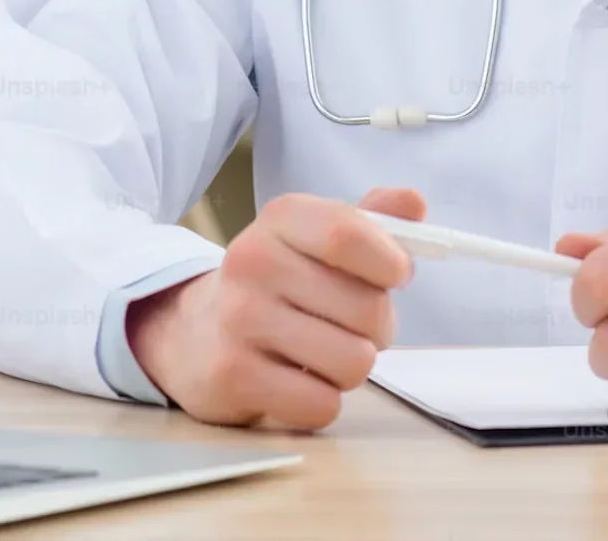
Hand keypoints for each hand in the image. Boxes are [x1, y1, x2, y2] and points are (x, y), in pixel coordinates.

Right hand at [127, 187, 422, 430]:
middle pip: (367, 309)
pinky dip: (321, 402)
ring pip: (354, 362)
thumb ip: (370, 222)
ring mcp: (238, 320)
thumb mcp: (316, 241)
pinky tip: (295, 382)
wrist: (192, 333)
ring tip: (320, 355)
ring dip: (350, 368)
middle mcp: (252, 261)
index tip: (396, 275)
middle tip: (347, 327)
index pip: (347, 234)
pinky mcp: (231, 376)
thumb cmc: (278, 285)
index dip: (390, 262)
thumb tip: (414, 203)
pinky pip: (322, 405)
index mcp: (281, 218)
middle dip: (378, 328)